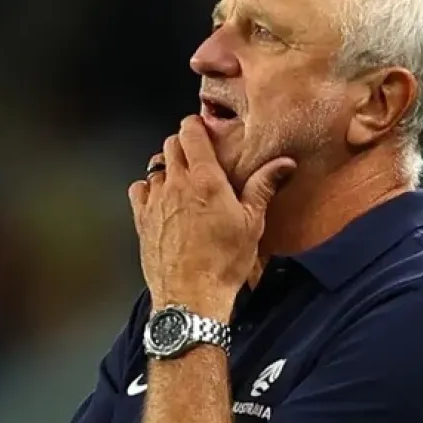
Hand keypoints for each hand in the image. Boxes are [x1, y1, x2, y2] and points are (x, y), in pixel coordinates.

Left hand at [128, 116, 294, 318]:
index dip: (195, 125)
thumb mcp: (252, 223)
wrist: (191, 296)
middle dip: (183, 145)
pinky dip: (148, 188)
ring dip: (167, 168)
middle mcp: (176, 184)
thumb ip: (263, 186)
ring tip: (181, 180)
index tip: (202, 128)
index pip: (191, 133)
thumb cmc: (224, 262)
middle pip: (170, 146)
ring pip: (155, 167)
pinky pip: (139, 189)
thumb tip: (284, 163)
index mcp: (205, 180)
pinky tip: (160, 199)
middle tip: (197, 156)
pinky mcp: (142, 220)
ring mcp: (155, 202)